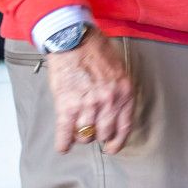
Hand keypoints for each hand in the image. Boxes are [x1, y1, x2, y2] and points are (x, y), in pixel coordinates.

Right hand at [46, 30, 136, 153]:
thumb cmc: (96, 51)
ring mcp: (88, 105)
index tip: (111, 148)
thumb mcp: (119, 71)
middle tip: (91, 132)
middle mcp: (108, 102)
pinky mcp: (67, 105)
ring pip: (85, 135)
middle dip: (97, 136)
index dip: (117, 142)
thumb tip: (115, 113)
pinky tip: (63, 147)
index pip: (124, 127)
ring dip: (80, 136)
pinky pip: (65, 132)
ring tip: (76, 131)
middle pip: (104, 133)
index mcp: (124, 93)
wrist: (73, 39)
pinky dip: (63, 142)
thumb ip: (119, 92)